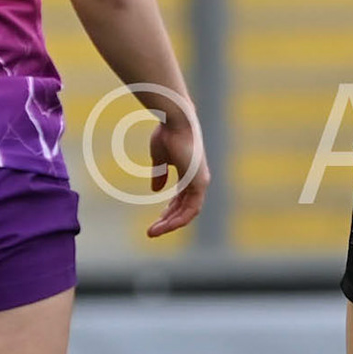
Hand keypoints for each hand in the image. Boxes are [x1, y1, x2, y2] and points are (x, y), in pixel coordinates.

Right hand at [146, 106, 208, 237]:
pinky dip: (177, 220)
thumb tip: (156, 189)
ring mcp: (200, 182)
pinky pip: (190, 210)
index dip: (169, 211)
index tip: (157, 220)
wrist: (175, 120)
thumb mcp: (160, 158)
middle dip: (168, 221)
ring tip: (152, 233)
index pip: (182, 199)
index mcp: (190, 173)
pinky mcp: (199, 184)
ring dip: (170, 224)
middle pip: (184, 208)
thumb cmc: (167, 133)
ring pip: (187, 213)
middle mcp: (198, 179)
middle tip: (152, 231)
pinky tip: (164, 226)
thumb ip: (159, 173)